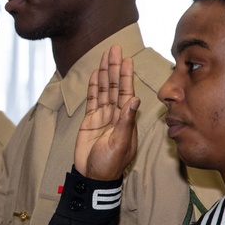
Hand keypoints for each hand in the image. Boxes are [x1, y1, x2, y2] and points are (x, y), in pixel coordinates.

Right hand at [74, 46, 140, 180]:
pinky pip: (92, 99)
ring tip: (105, 55)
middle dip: (115, 67)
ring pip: (104, 90)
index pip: (126, 92)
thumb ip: (126, 122)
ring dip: (105, 72)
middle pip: (115, 86)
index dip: (126, 75)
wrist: (93, 176)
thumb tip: (134, 100)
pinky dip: (94, 86)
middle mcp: (116, 114)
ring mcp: (103, 116)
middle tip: (114, 48)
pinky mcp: (90, 120)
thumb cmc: (110, 164)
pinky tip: (96, 74)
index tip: (127, 59)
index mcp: (126, 119)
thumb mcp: (120, 144)